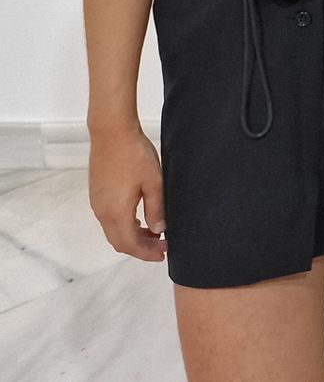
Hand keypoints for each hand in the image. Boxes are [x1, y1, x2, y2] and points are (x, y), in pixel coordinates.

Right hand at [88, 125, 165, 261]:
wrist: (111, 132)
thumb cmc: (135, 155)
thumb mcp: (153, 182)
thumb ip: (156, 208)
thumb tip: (159, 230)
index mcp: (116, 212)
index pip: (129, 244)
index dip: (145, 253)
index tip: (163, 254)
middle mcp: (102, 212)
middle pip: (119, 241)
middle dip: (140, 247)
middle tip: (162, 246)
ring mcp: (97, 203)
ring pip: (113, 231)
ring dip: (133, 236)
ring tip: (155, 233)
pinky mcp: (97, 194)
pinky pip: (109, 219)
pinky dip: (125, 225)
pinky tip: (140, 219)